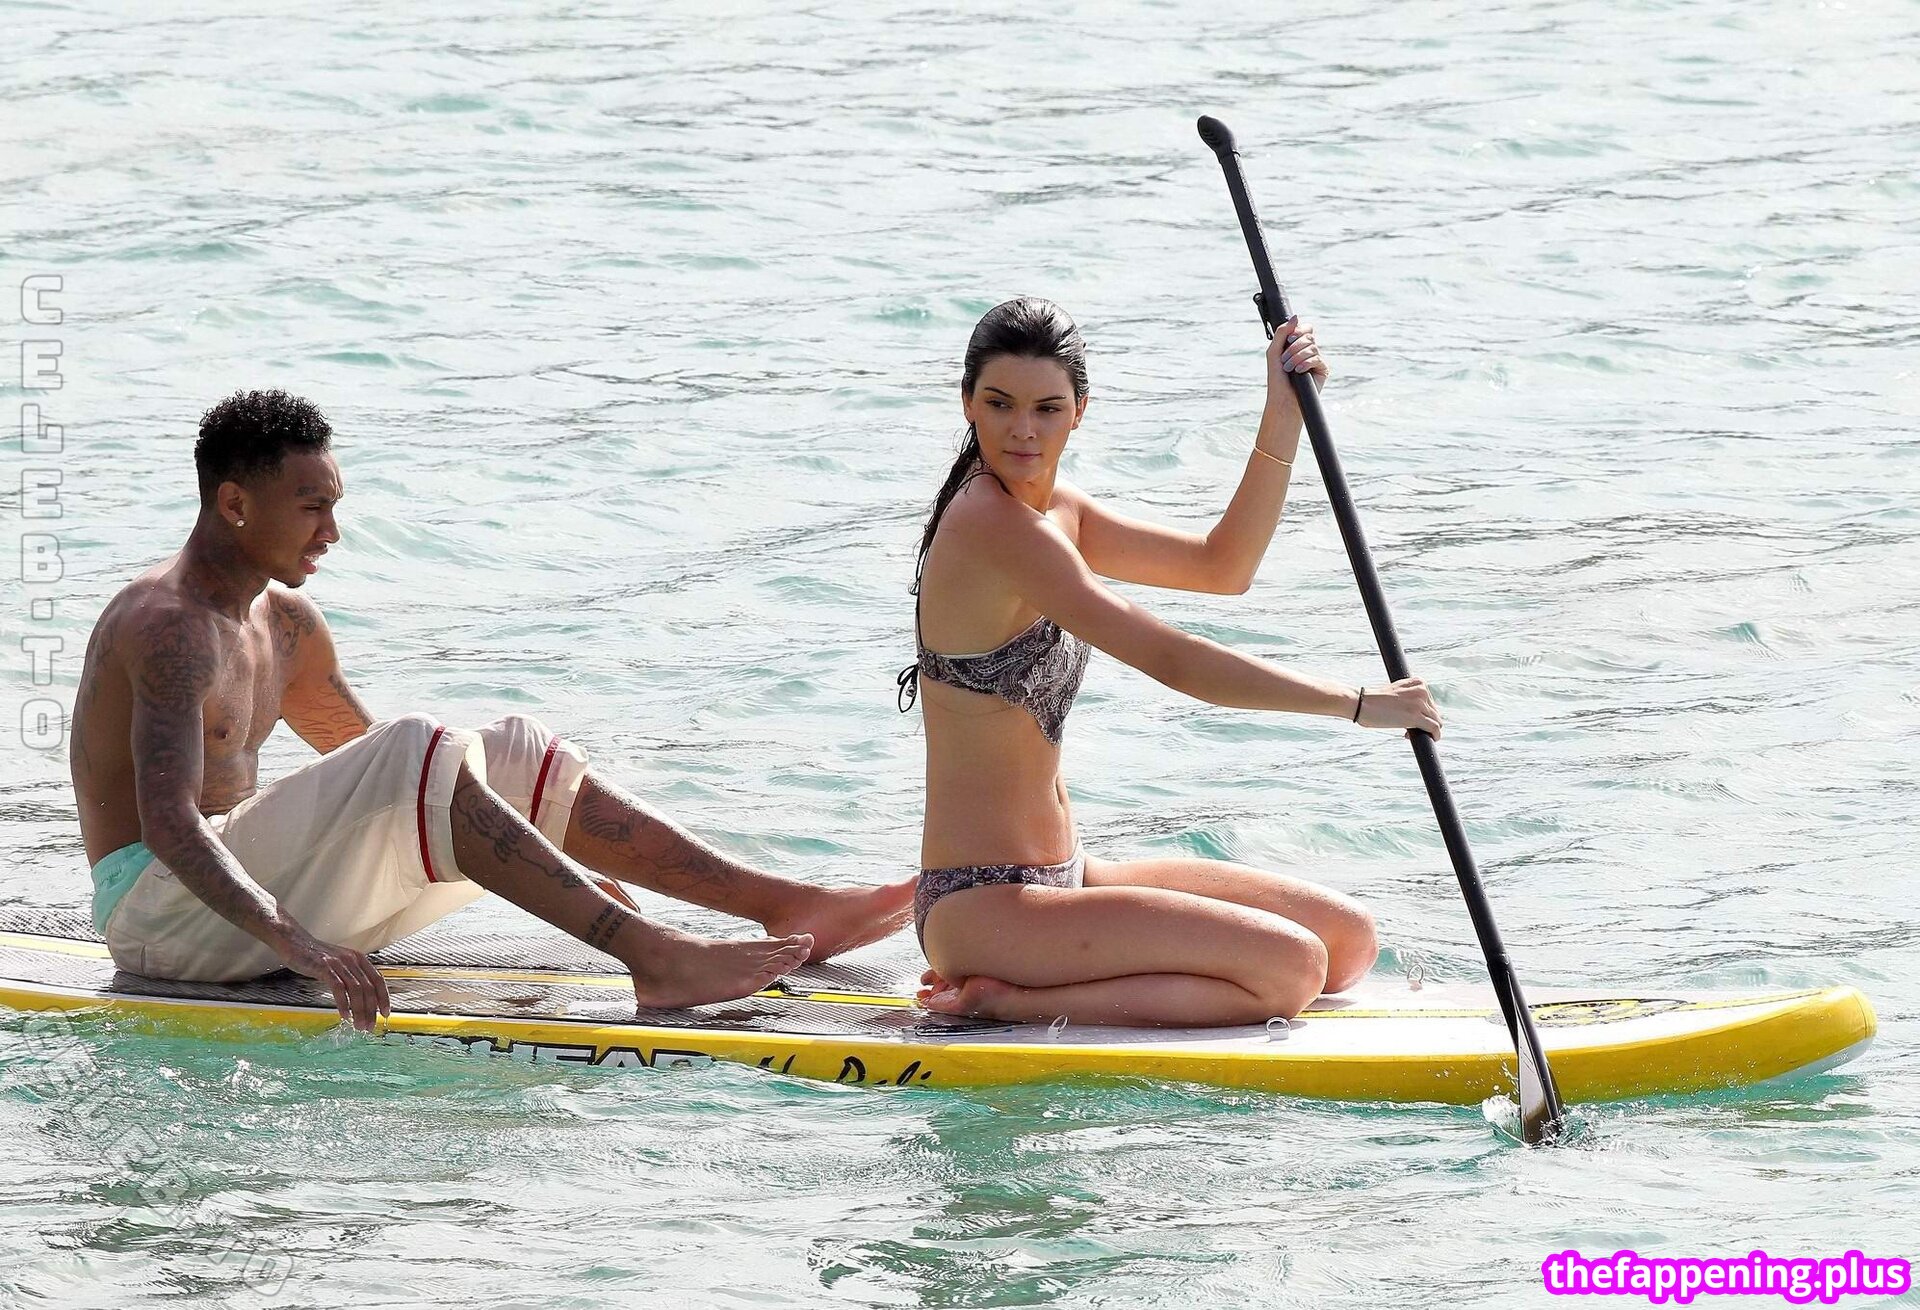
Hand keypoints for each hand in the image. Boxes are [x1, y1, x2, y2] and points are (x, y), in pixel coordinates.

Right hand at [276, 929, 390, 1030]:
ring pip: (356, 990)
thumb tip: (362, 998)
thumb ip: (351, 976)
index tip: (386, 1013)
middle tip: (369, 1026)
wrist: (294, 942)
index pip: (378, 980)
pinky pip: (338, 988)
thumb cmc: (316, 956)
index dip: (384, 998)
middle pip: (369, 988)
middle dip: (371, 1010)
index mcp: (359, 959)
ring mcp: (338, 963)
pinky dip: (343, 1003)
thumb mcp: (340, 963)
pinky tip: (344, 1015)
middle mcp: (352, 960)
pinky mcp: (324, 967)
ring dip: (359, 1010)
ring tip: (358, 1025)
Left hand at [1266, 317, 1326, 390]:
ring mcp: (1316, 360)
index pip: (1305, 328)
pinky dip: (1306, 363)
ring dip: (1297, 357)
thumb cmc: (1277, 377)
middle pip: (1309, 336)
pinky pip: (1317, 358)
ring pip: (1312, 347)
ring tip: (1289, 369)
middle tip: (1284, 360)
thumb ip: (1282, 332)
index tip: (1289, 340)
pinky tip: (1299, 372)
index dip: (1298, 331)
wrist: (1283, 398)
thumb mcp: (1274, 351)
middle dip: (1294, 347)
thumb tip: (1296, 317)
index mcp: (1297, 345)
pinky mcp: (1323, 370)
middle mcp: (1308, 350)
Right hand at [1356, 676, 1441, 738]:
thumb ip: (1411, 697)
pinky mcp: (1416, 717)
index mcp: (1418, 682)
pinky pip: (1435, 728)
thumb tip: (1422, 713)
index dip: (1422, 712)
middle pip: (1434, 712)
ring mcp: (1419, 703)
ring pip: (1436, 721)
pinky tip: (1431, 739)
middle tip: (1407, 728)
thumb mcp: (1397, 691)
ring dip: (1425, 730)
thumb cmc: (1374, 700)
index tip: (1409, 718)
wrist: (1361, 703)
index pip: (1430, 702)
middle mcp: (1422, 690)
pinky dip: (1435, 736)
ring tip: (1408, 732)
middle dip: (1424, 721)